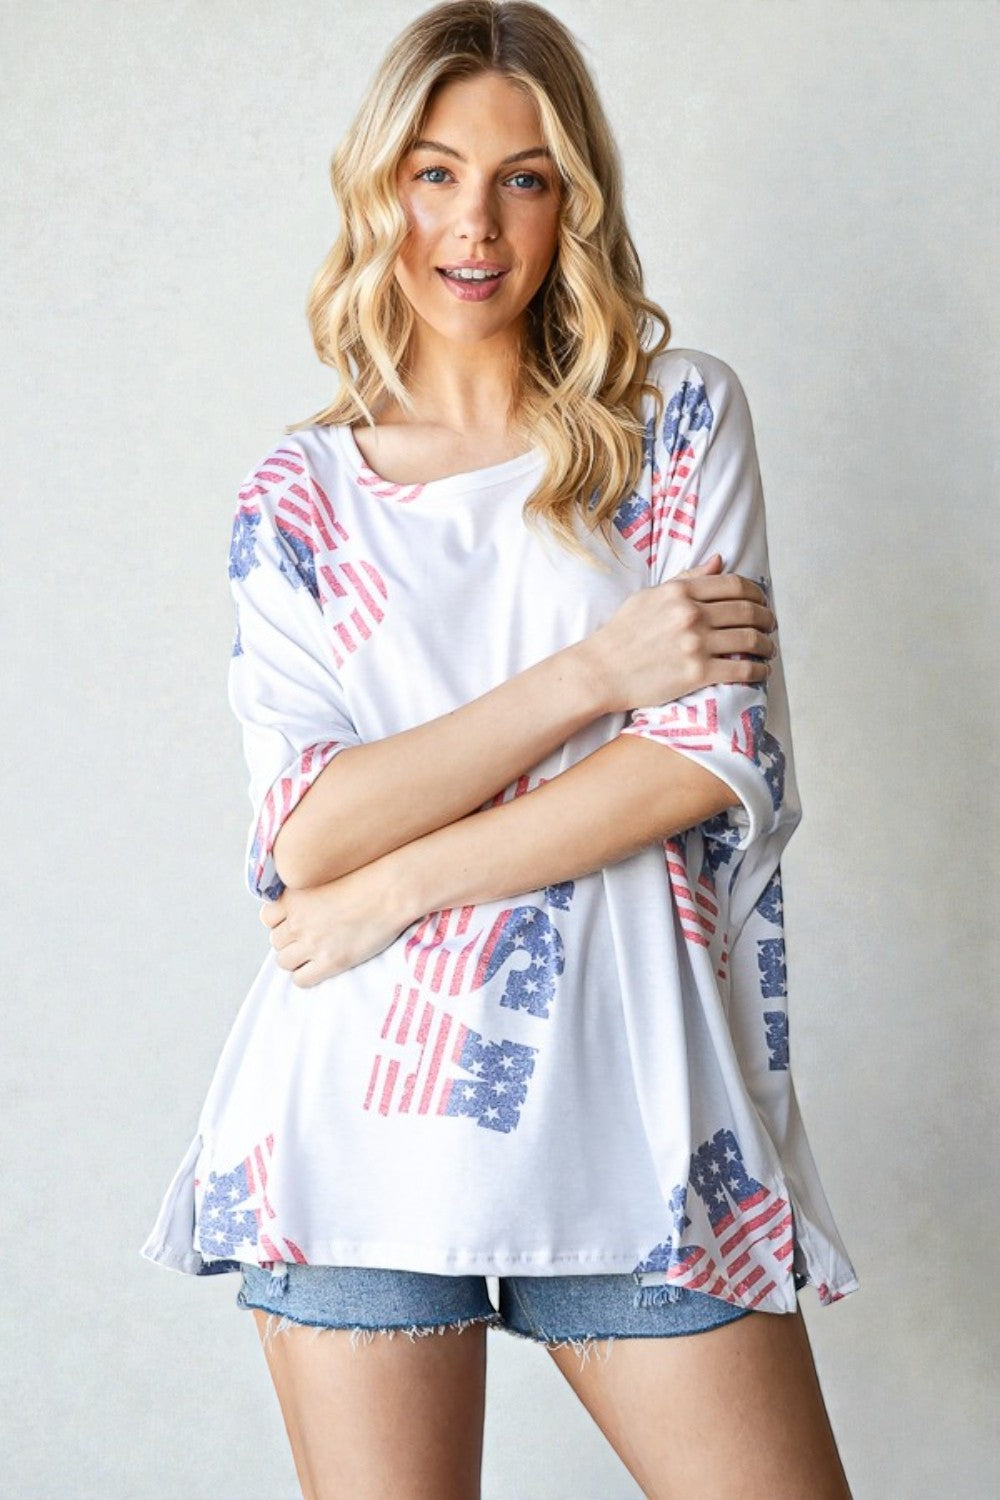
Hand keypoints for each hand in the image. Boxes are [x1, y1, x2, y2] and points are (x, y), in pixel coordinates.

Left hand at [260, 855, 413, 988]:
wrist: (391, 892)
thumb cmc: (367, 879)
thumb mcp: (326, 876)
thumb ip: (307, 893)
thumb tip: (300, 908)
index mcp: (294, 897)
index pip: (267, 918)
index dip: (281, 922)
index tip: (295, 922)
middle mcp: (298, 921)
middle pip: (275, 941)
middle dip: (290, 941)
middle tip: (311, 938)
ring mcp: (313, 943)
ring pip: (284, 961)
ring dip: (296, 959)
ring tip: (316, 953)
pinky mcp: (330, 962)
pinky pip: (301, 979)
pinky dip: (307, 976)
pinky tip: (322, 967)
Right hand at [581, 554, 776, 712]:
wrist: (601, 671)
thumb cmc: (622, 633)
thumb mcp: (650, 596)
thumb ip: (687, 579)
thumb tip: (720, 561)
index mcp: (680, 592)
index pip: (734, 585)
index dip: (756, 593)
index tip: (761, 601)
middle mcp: (691, 615)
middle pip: (747, 611)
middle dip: (766, 618)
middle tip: (770, 625)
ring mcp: (695, 644)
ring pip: (750, 639)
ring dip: (766, 644)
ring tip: (768, 649)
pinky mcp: (697, 673)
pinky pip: (741, 669)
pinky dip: (758, 671)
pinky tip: (762, 672)